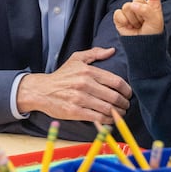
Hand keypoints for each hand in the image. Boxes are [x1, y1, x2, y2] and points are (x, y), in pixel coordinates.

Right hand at [16, 47, 131, 124]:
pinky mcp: (74, 111)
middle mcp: (85, 84)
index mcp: (88, 71)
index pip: (115, 81)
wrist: (41, 90)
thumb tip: (112, 50)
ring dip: (118, 113)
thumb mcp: (76, 59)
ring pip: (107, 108)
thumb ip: (95, 53)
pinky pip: (97, 118)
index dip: (126, 90)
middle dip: (124, 103)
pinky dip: (107, 121)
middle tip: (126, 106)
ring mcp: (79, 98)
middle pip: (114, 96)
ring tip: (120, 114)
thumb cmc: (61, 75)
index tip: (129, 94)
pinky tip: (110, 120)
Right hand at [113, 0, 163, 35]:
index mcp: (152, 4)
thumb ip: (146, 10)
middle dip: (140, 13)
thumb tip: (132, 5)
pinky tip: (129, 27)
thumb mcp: (156, 21)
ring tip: (137, 27)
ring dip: (133, 19)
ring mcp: (130, 11)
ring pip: (127, 7)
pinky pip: (118, 14)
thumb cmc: (153, 34)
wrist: (142, 46)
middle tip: (144, 24)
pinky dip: (123, 22)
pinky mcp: (120, 18)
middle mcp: (140, 5)